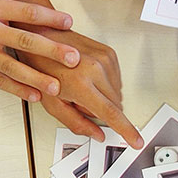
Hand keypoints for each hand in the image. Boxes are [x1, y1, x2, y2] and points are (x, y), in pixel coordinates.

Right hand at [0, 0, 80, 101]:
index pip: (26, 13)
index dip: (50, 18)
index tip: (69, 23)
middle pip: (25, 42)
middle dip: (52, 51)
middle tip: (74, 59)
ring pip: (13, 68)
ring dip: (37, 78)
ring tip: (58, 87)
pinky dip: (16, 89)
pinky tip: (34, 95)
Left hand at [19, 28, 142, 147]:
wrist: (42, 38)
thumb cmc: (42, 66)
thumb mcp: (52, 103)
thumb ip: (76, 123)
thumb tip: (96, 134)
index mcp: (81, 84)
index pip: (111, 114)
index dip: (126, 130)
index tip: (136, 140)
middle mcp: (96, 69)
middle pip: (116, 105)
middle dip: (101, 111)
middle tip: (80, 102)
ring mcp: (105, 59)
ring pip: (117, 93)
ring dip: (104, 97)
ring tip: (82, 86)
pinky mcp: (109, 53)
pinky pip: (116, 79)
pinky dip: (105, 84)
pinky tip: (89, 78)